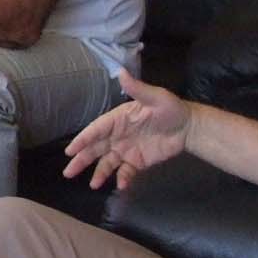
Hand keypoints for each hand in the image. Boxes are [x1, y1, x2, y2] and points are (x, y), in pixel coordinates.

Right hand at [62, 71, 190, 188]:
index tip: (70, 150)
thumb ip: (137, 89)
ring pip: (107, 163)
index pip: (96, 130)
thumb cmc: (171, 109)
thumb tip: (121, 71)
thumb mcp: (155, 97)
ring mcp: (126, 150)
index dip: (82, 140)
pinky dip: (122, 179)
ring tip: (92, 185)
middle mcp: (117, 136)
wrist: (189, 127)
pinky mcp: (137, 162)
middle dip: (81, 160)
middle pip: (95, 149)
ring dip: (99, 173)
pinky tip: (121, 186)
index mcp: (117, 119)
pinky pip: (126, 172)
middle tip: (67, 173)